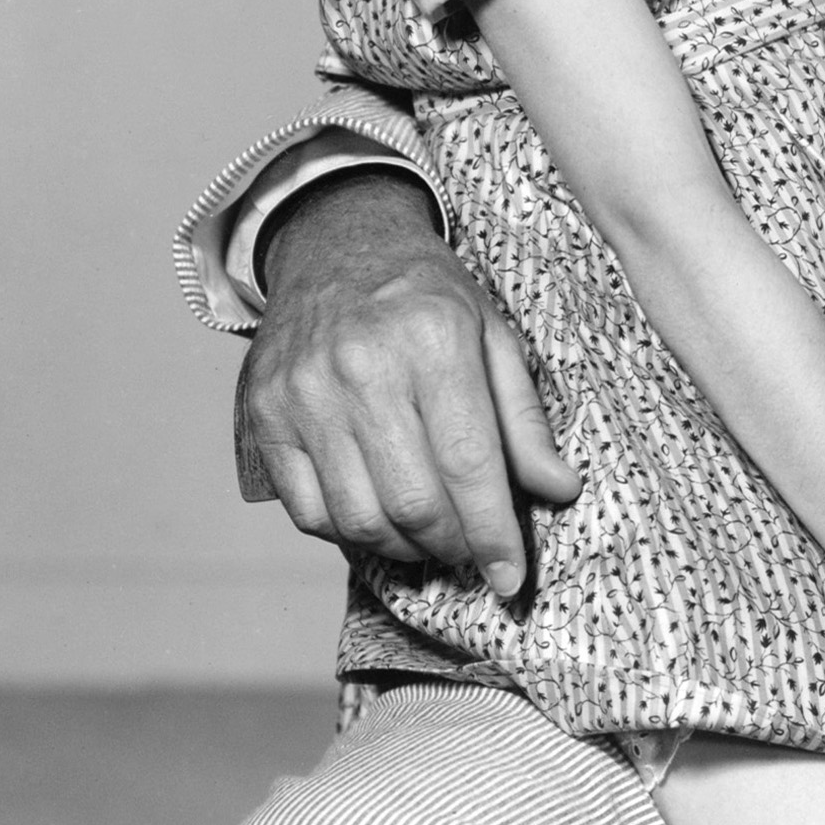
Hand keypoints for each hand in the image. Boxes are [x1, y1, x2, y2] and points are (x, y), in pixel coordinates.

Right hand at [236, 171, 579, 596]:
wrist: (335, 245)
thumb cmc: (426, 294)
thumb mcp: (493, 334)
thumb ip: (524, 418)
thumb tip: (559, 490)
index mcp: (433, 341)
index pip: (469, 464)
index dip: (494, 533)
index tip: (512, 579)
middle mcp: (362, 370)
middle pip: (413, 501)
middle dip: (454, 545)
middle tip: (474, 551)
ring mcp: (304, 396)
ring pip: (359, 517)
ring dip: (405, 548)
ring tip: (433, 538)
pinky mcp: (265, 419)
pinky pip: (309, 512)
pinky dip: (350, 534)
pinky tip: (381, 519)